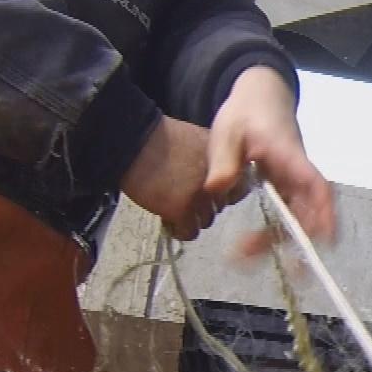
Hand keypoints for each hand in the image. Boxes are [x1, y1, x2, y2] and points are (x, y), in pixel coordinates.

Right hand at [121, 115, 215, 239]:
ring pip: (206, 221)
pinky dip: (179, 229)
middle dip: (204, 204)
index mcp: (224, 160)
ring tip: (172, 207)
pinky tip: (168, 219)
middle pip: (220, 206)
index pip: (239, 188)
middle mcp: (218, 180)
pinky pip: (189, 232)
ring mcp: (202, 197)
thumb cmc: (157, 139)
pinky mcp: (183, 211)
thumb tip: (214, 179)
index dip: (221, 192)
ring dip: (191, 218)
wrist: (133, 141)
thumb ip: (211, 161)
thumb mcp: (196, 142)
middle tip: (184, 198)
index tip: (208, 192)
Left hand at [209, 66, 336, 256]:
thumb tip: (216, 189)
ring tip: (243, 256)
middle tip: (260, 260)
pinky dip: (273, 234)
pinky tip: (248, 244)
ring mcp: (295, 184)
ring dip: (279, 241)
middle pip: (311, 213)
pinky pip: (288, 216)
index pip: (316, 186)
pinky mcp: (288, 190)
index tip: (325, 239)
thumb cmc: (246, 113)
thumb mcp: (227, 131)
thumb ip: (223, 161)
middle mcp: (300, 174)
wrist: (259, 99)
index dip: (324, 213)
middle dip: (294, 242)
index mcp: (290, 157)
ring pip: (299, 219)